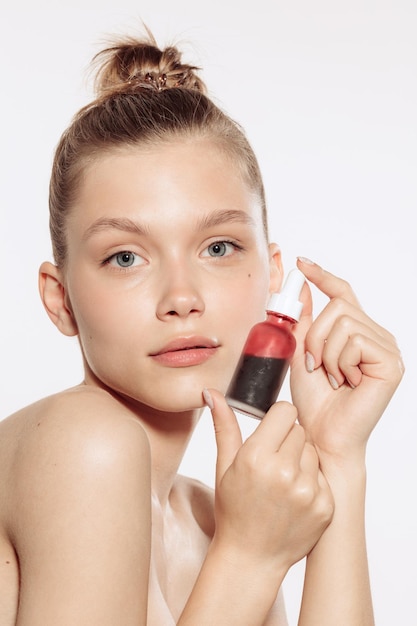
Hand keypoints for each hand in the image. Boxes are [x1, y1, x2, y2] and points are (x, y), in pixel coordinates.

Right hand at [204, 390, 333, 573]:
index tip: (271, 432)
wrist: (251, 558)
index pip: (286, 411)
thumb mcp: (225, 466)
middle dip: (288, 440)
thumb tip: (211, 393)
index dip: (278, 420)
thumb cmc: (234, 510)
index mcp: (256, 457)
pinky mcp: (325, 506)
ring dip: (301, 460)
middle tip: (274, 462)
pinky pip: (323, 476)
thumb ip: (224, 426)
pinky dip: (312, 482)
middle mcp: (284, 472)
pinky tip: (294, 498)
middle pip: (300, 430)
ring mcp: (307, 491)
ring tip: (283, 481)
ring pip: (313, 451)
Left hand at [290, 258, 403, 467]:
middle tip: (315, 364)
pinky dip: (340, 361)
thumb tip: (301, 284)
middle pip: (339, 306)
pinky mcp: (391, 361)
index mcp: (356, 331)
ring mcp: (386, 347)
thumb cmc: (313, 398)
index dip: (322, 276)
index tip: (301, 263)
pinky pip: (355, 340)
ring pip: (344, 322)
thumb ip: (305, 319)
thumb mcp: (301, 350)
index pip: (342, 292)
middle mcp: (375, 335)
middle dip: (315, 335)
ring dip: (325, 352)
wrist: (320, 433)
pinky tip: (345, 382)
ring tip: (331, 376)